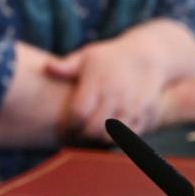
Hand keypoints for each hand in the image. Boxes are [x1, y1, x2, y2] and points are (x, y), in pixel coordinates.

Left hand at [45, 28, 165, 141]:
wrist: (148, 57)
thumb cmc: (110, 57)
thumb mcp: (88, 56)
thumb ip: (67, 66)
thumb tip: (46, 68)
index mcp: (98, 84)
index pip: (78, 113)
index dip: (69, 125)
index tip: (64, 128)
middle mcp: (116, 97)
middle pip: (94, 129)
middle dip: (81, 135)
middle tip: (75, 135)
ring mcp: (132, 108)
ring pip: (111, 136)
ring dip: (98, 138)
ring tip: (91, 134)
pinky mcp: (146, 115)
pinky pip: (129, 138)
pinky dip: (117, 139)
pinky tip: (109, 132)